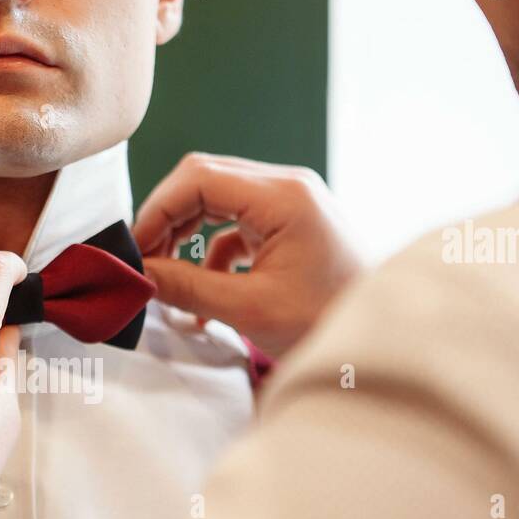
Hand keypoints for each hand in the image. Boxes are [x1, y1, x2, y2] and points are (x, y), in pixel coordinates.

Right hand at [132, 153, 365, 355]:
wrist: (382, 339)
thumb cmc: (327, 323)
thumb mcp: (249, 309)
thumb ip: (187, 287)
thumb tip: (139, 276)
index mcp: (283, 196)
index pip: (197, 178)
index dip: (157, 210)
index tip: (136, 251)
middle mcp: (289, 187)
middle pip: (204, 180)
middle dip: (167, 219)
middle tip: (145, 263)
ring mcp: (292, 203)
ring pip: (217, 199)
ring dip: (186, 234)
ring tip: (166, 276)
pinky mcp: (291, 224)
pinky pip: (236, 223)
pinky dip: (211, 252)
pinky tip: (201, 293)